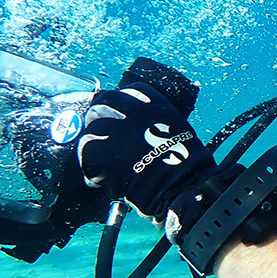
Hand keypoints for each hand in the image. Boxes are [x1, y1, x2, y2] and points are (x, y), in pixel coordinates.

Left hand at [78, 82, 216, 225]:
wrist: (183, 186)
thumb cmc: (189, 166)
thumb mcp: (180, 133)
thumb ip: (161, 127)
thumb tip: (150, 136)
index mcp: (156, 107)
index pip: (131, 91)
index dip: (120, 100)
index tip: (118, 108)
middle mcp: (135, 114)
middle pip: (104, 102)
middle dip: (98, 113)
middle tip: (97, 125)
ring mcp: (119, 132)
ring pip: (92, 128)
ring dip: (91, 140)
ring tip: (94, 154)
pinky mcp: (107, 153)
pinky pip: (87, 151)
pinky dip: (89, 164)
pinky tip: (96, 175)